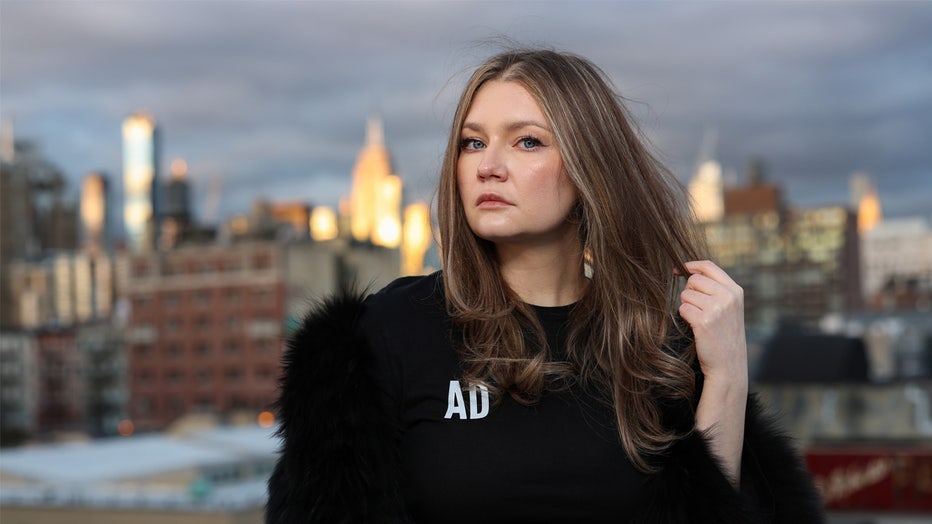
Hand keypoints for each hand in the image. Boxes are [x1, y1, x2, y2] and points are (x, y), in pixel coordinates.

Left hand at [677, 260, 747, 385]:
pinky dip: (684, 317)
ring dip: (686, 306)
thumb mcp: (730, 308)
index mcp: (735, 291)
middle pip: (694, 280)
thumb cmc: (724, 335)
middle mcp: (728, 297)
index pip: (708, 266)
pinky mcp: (704, 321)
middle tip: (696, 308)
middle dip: (688, 292)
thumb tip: (690, 272)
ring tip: (699, 319)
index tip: (678, 269)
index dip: (690, 265)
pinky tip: (695, 327)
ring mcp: (717, 309)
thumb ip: (716, 289)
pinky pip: (682, 309)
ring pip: (686, 294)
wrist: (729, 364)